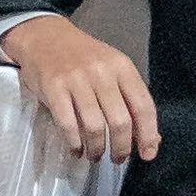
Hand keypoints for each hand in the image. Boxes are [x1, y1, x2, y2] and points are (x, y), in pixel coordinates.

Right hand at [2, 14, 159, 162]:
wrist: (45, 37)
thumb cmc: (83, 57)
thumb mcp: (113, 69)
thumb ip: (131, 99)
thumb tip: (150, 139)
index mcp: (122, 68)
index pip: (143, 106)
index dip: (148, 135)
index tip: (148, 154)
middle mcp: (102, 73)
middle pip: (120, 121)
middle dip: (121, 147)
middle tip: (118, 158)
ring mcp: (76, 80)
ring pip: (94, 126)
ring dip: (97, 149)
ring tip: (96, 155)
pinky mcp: (53, 88)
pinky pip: (68, 124)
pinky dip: (74, 143)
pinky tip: (77, 149)